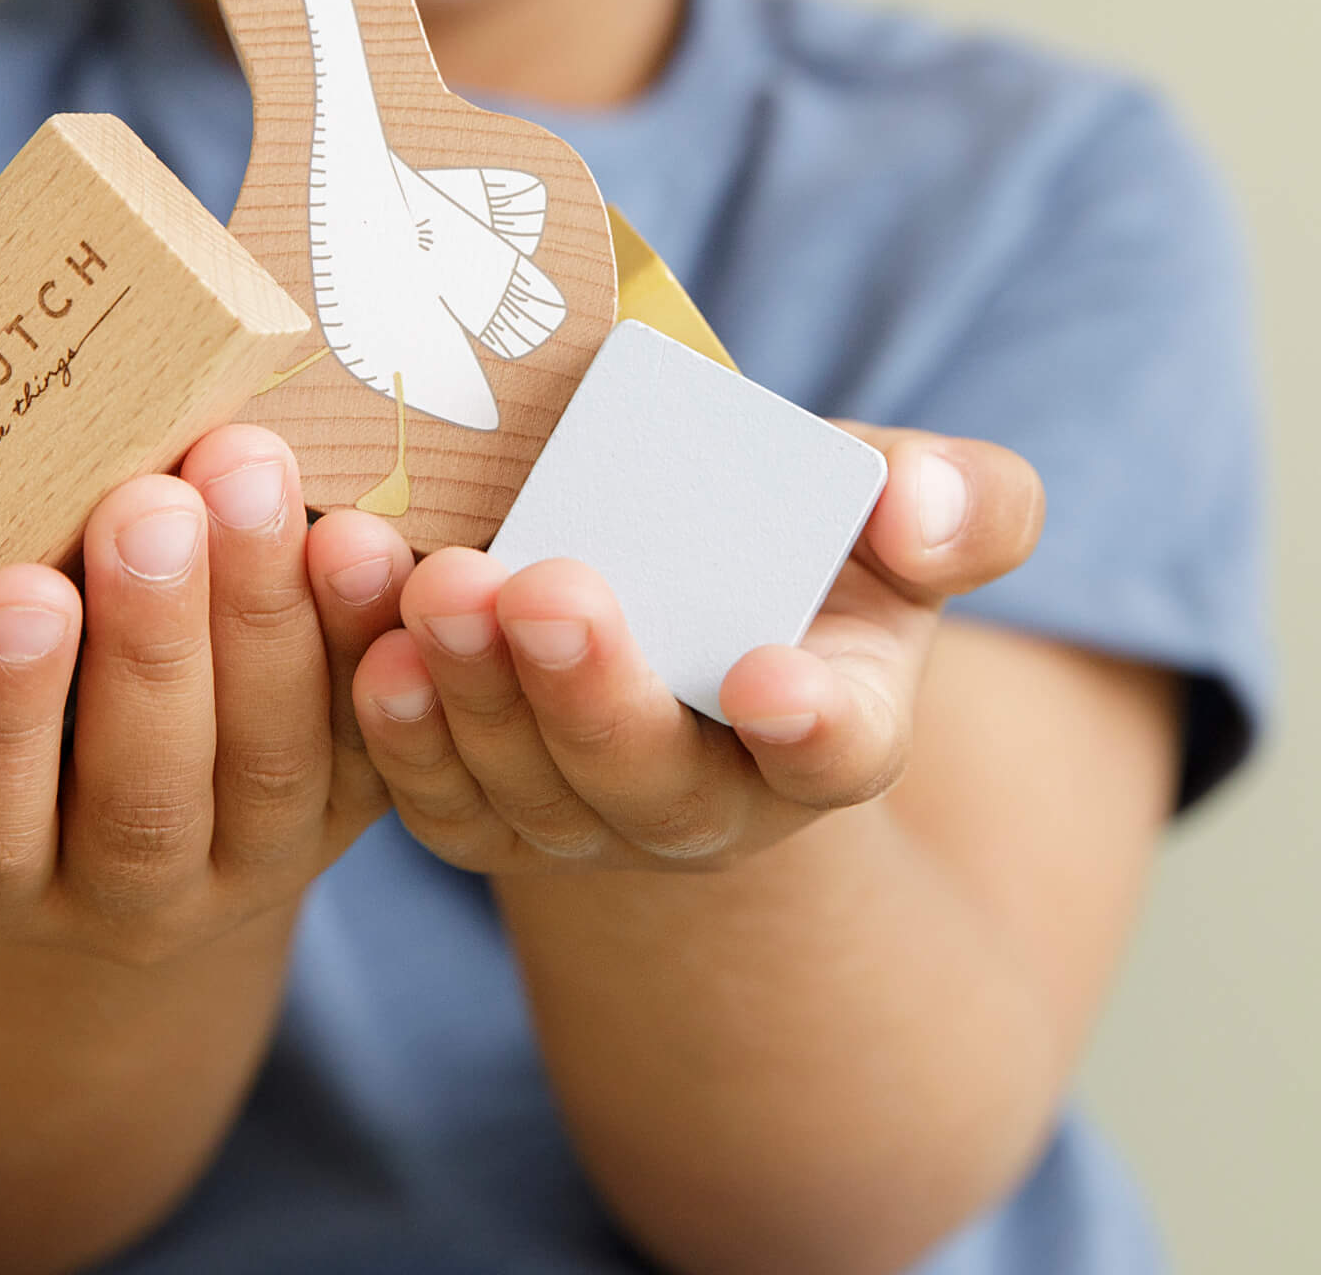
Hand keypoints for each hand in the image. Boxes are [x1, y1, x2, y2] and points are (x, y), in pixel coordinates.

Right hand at [0, 425, 399, 962]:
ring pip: (267, 763)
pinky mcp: (348, 808)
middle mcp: (124, 893)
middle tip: (151, 500)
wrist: (116, 834)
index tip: (17, 589)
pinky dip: (371, 638)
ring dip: (265, 616)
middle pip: (143, 793)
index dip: (1, 712)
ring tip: (248, 474)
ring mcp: (249, 860)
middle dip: (151, 642)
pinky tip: (363, 533)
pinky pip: (375, 739)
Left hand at [305, 427, 1043, 874]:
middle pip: (646, 775)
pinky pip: (430, 790)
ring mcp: (582, 816)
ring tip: (428, 587)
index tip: (772, 680)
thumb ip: (959, 505)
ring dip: (466, 693)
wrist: (680, 622)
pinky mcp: (481, 810)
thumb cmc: (800, 558)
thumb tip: (923, 509)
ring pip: (520, 784)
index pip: (835, 749)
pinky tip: (361, 647)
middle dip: (589, 690)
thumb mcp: (892, 515)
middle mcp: (705, 801)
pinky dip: (391, 724)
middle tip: (540, 589)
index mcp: (829, 729)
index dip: (810, 725)